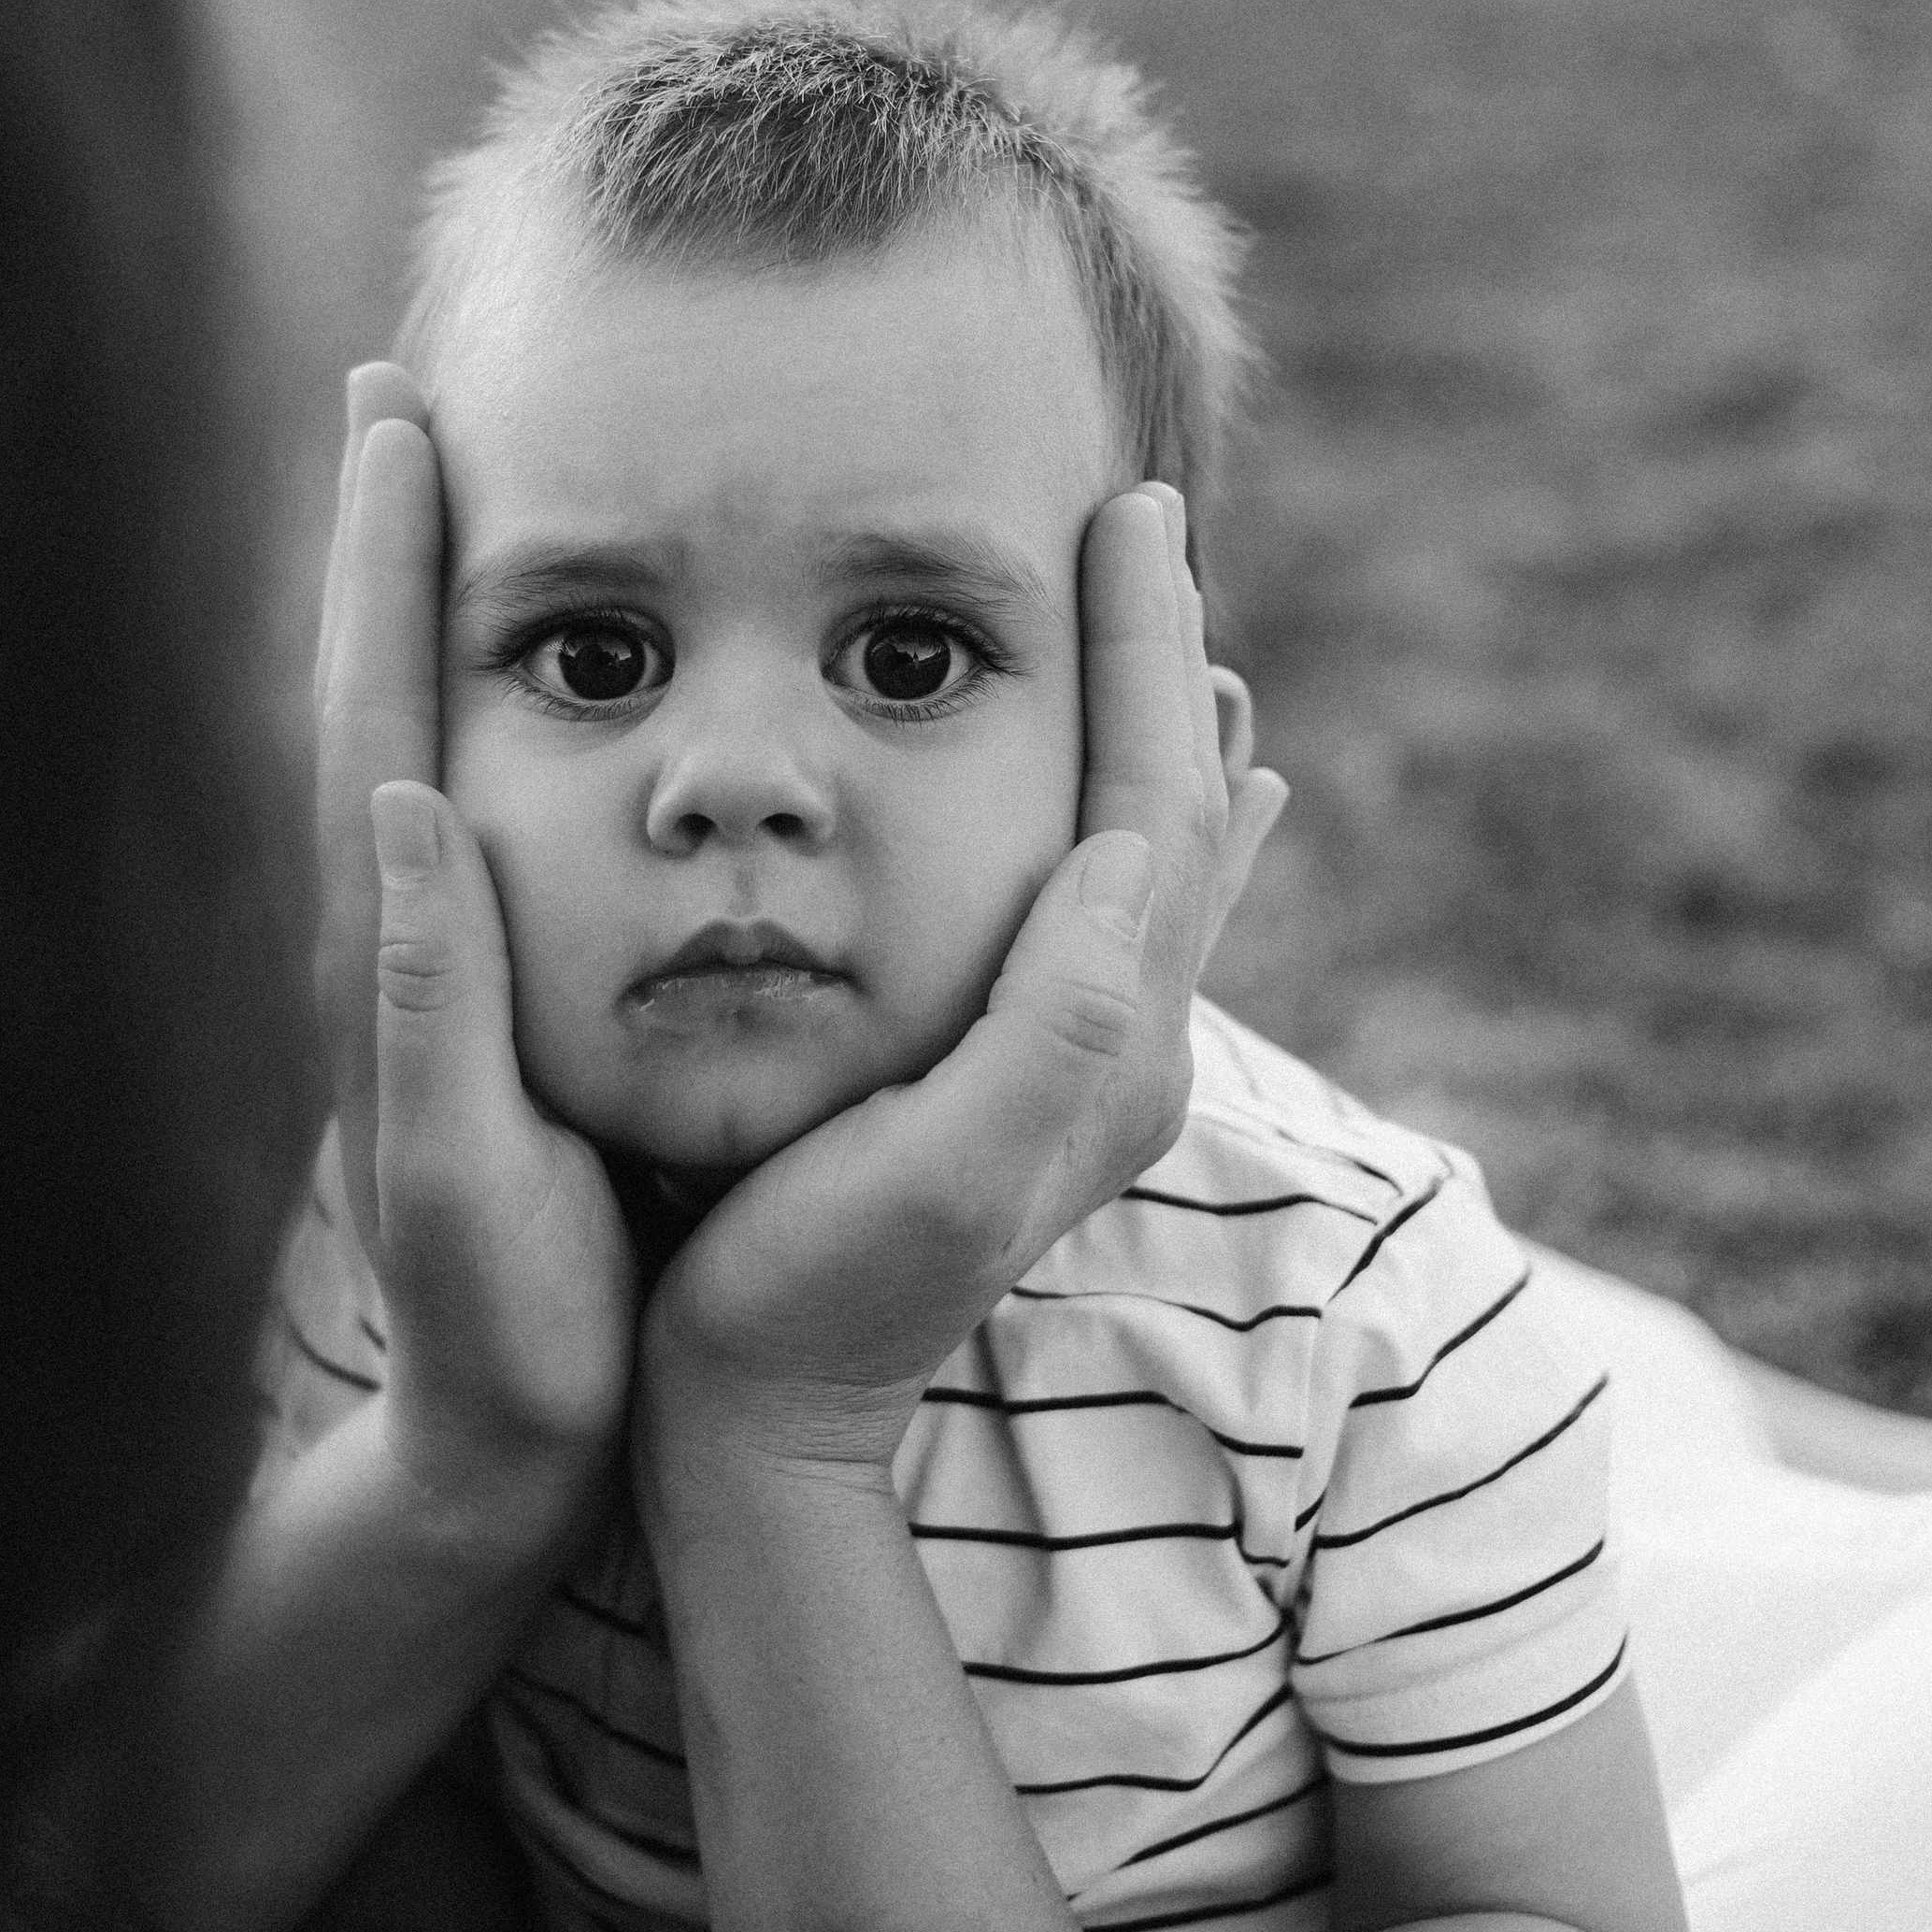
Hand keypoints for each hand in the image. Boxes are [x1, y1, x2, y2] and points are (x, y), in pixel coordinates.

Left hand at [312, 365, 634, 1464]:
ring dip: (417, 610)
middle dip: (383, 544)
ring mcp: (419, 969)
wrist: (496, 1450)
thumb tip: (402, 804)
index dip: (381, 567)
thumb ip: (429, 1008)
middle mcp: (388, 940)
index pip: (375, 718)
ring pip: (410, 740)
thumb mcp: (467, 1179)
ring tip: (445, 489)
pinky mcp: (461, 1006)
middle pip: (372, 694)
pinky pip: (458, 806)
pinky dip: (469, 709)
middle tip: (400, 394)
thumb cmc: (504, 1331)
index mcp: (392, 960)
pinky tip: (514, 673)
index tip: (395, 416)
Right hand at [641, 485, 1286, 1464]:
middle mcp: (1120, 1051)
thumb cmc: (809, 1287)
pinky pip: (1108, 917)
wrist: (756, 1419)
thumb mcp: (936, 1164)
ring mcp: (1071, 1070)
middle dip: (1165, 663)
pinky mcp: (1012, 1080)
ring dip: (1156, 735)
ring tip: (1167, 632)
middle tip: (1147, 525)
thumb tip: (1136, 846)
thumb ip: (1052, 1020)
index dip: (1147, 648)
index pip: (1159, 803)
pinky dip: (1130, 827)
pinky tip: (1135, 807)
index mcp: (1106, 1045)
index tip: (1130, 512)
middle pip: (1175, 813)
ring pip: (1148, 859)